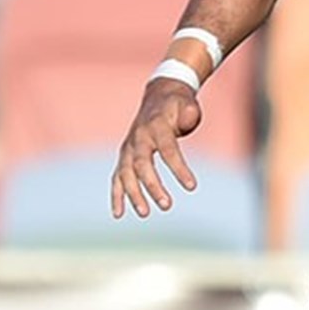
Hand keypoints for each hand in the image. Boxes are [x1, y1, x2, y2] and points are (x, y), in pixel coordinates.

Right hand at [111, 78, 201, 217]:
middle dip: (152, 186)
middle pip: (142, 165)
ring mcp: (128, 148)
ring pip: (126, 174)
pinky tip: (118, 214)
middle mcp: (138, 137)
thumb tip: (186, 124)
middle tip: (167, 205)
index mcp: (156, 126)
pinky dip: (116, 195)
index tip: (192, 186)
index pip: (168, 150)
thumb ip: (189, 114)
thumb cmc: (178, 104)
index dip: (179, 168)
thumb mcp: (188, 104)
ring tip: (145, 213)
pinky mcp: (125, 156)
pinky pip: (117, 177)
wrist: (159, 95)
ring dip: (133, 194)